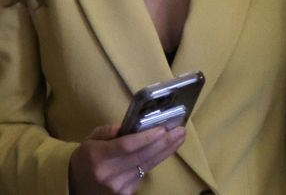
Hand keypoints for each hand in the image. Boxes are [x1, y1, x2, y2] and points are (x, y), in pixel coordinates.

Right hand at [68, 124, 183, 193]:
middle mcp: (107, 173)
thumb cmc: (87, 157)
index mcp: (97, 156)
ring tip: (180, 137)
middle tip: (180, 130)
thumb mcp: (91, 139)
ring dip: (166, 151)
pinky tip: (166, 149)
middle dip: (164, 142)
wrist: (75, 185)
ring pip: (147, 165)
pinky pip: (144, 173)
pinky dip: (155, 160)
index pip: (126, 146)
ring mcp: (117, 186)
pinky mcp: (125, 193)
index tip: (163, 128)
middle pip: (141, 156)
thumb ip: (109, 130)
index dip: (147, 138)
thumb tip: (132, 126)